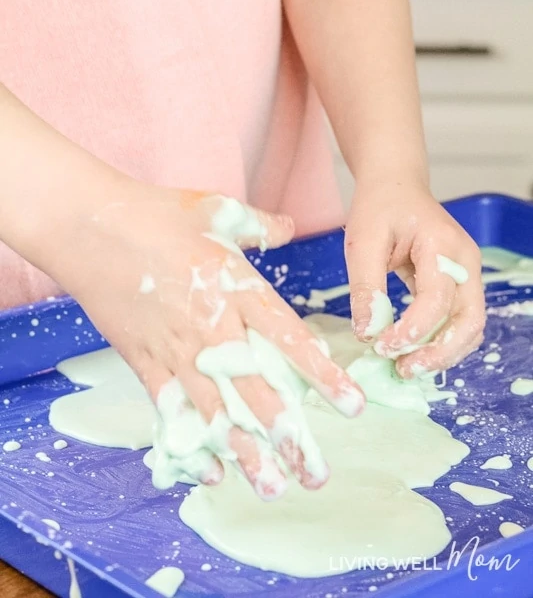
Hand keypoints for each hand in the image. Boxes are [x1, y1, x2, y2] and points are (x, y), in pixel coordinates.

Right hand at [52, 180, 364, 499]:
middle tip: (315, 475)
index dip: (322, 376)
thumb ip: (258, 225)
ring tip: (272, 487)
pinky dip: (190, 441)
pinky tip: (210, 471)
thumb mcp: (214, 210)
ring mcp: (175, 349)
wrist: (88, 226)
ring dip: (245, 453)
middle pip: (257, 390)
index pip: (290, 340)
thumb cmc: (154, 214)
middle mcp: (212, 327)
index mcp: (237, 289)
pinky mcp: (143, 360)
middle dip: (288, 435)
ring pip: (216, 411)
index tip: (352, 406)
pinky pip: (171, 410)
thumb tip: (288, 226)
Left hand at [345, 180, 484, 377]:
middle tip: (402, 369)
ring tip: (406, 367)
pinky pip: (459, 320)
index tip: (381, 346)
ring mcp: (468, 273)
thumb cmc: (379, 207)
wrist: (395, 185)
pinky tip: (413, 352)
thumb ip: (366, 287)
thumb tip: (367, 333)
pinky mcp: (460, 284)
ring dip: (442, 353)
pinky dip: (441, 341)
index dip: (412, 330)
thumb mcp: (362, 240)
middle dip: (438, 352)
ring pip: (470, 326)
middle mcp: (466, 261)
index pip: (437, 299)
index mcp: (443, 245)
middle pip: (469, 320)